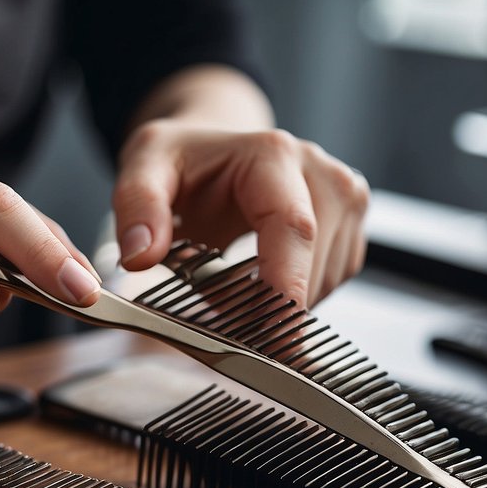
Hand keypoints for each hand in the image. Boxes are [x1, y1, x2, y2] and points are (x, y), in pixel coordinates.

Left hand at [112, 120, 368, 308]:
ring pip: (326, 281)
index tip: (269, 338)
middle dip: (272, 310)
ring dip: (281, 306)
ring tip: (230, 291)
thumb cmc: (182, 158)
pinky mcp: (350, 225)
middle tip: (222, 327)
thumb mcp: (143, 167)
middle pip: (314, 264)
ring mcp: (344, 198)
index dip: (285, 288)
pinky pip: (332, 281)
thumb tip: (140, 256)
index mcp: (272, 154)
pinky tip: (259, 285)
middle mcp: (321, 171)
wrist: (212, 149)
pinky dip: (295, 298)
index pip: (293, 228)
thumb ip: (136, 206)